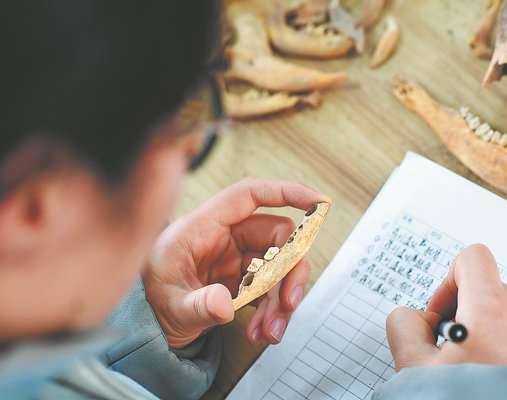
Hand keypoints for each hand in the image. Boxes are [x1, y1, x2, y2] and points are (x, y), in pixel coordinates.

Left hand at [142, 178, 330, 348]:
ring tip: (270, 330)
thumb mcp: (169, 304)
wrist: (149, 323)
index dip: (286, 191)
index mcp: (204, 226)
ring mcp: (237, 258)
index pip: (250, 195)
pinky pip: (271, 288)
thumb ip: (196, 305)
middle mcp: (226, 237)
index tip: (317, 201)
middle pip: (277, 237)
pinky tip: (261, 330)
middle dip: (289, 272)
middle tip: (289, 302)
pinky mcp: (243, 279)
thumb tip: (224, 305)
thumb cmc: (150, 299)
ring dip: (282, 299)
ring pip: (279, 266)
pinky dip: (273, 310)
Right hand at [386, 244, 506, 370]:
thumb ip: (402, 325)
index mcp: (491, 312)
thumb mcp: (414, 367)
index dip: (447, 279)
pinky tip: (484, 379)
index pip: (472, 258)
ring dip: (478, 333)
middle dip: (459, 313)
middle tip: (446, 349)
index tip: (439, 312)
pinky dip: (498, 350)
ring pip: (501, 316)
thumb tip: (413, 318)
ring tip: (465, 369)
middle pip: (485, 289)